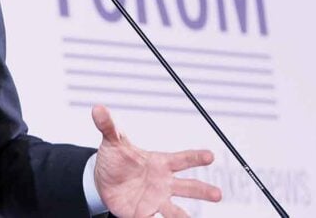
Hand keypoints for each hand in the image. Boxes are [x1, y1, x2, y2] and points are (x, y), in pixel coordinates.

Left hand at [91, 105, 222, 216]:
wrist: (104, 181)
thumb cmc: (117, 160)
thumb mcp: (112, 142)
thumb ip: (108, 126)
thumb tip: (98, 109)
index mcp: (161, 163)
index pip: (182, 159)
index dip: (195, 157)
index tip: (210, 155)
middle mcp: (164, 183)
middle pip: (188, 187)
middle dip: (203, 191)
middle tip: (218, 194)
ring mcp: (156, 200)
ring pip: (175, 211)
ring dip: (184, 216)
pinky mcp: (144, 214)